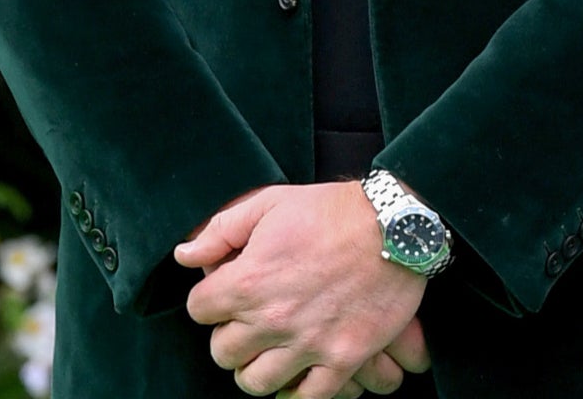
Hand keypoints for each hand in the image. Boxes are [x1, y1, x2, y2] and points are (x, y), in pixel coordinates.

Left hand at [175, 182, 426, 398]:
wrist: (398, 224)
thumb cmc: (333, 210)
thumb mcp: (272, 203)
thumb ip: (222, 229)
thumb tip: (184, 255)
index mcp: (248, 281)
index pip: (198, 311)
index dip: (211, 300)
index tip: (227, 294)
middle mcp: (272, 319)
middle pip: (223, 353)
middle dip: (231, 336)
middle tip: (250, 322)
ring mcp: (308, 343)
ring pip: (255, 382)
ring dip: (258, 367)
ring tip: (271, 349)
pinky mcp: (343, 358)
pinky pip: (306, 398)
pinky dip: (297, 391)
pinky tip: (300, 372)